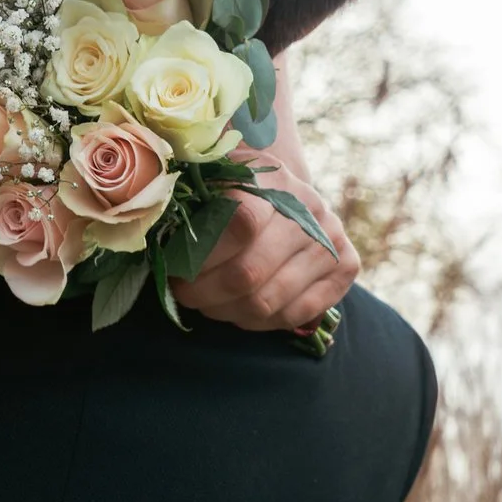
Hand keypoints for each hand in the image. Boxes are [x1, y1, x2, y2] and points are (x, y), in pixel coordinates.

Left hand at [173, 154, 359, 332]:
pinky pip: (292, 315)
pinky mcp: (346, 268)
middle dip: (204, 293)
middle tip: (184, 293)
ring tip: (207, 302)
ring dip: (224, 311)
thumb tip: (155, 225)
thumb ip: (187, 198)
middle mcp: (311, 209)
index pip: (240, 224)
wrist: (288, 191)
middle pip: (249, 273)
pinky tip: (237, 309)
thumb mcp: (212, 180)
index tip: (175, 268)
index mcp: (273, 180)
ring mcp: (332, 240)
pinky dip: (255, 321)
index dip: (200, 257)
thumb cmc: (236, 190)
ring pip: (266, 302)